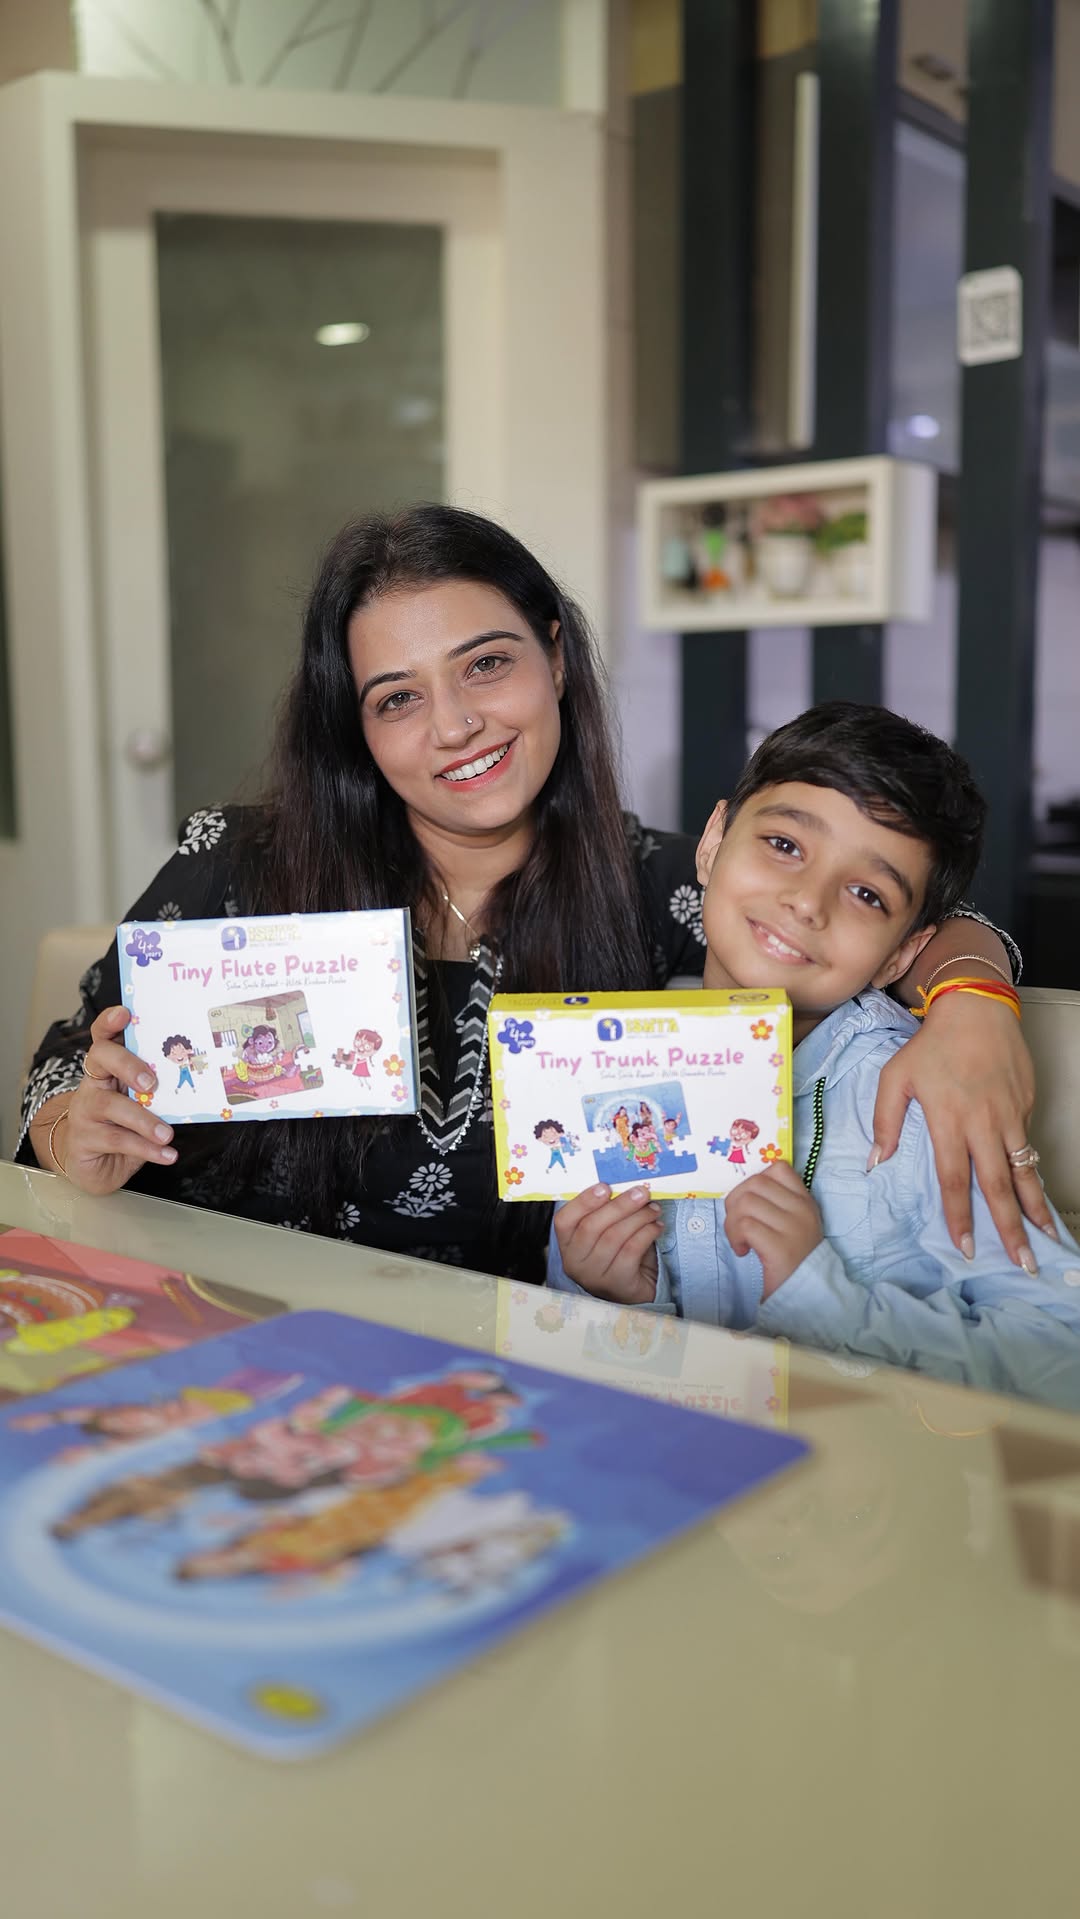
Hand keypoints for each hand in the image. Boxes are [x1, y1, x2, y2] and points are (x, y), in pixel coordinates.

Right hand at [30, 1006, 177, 1196]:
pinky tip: (167, 1154)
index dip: (109, 1023)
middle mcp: (93, 1084)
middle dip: (127, 1065)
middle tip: (151, 1083)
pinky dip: (146, 1149)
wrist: (95, 1165)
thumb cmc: (124, 1127)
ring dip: (143, 1120)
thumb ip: (159, 1089)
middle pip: (101, 1058)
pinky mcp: (83, 1140)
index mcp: (108, 1068)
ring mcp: (84, 1111)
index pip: (103, 1037)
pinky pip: (116, 1141)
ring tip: (167, 1134)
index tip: (124, 1014)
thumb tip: (196, 1077)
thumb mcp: (142, 1104)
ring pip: (110, 1106)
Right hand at [552, 1183, 661, 1303]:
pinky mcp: (617, 1283)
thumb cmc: (618, 1255)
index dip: (583, 1201)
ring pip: (614, 1237)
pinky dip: (647, 1233)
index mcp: (567, 1244)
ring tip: (653, 1209)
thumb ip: (606, 1213)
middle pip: (592, 1227)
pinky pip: (631, 1250)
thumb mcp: (605, 1233)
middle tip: (641, 1192)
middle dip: (619, 1205)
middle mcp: (575, 1262)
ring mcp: (594, 1275)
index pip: (564, 1220)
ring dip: (638, 1218)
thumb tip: (624, 1185)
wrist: (634, 1291)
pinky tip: (656, 1226)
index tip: (605, 1186)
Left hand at [724, 1163, 823, 1298]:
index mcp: (804, 1201)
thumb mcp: (793, 1224)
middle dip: (735, 1202)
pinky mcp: (779, 1247)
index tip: (751, 1204)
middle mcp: (801, 1210)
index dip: (754, 1181)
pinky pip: (745, 1226)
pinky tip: (744, 1251)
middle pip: (754, 1183)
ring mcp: (792, 1227)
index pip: (778, 1167)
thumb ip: (776, 1203)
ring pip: (746, 1203)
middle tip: (738, 1225)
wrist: (809, 1294)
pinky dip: (735, 1238)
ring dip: (732, 1223)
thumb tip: (743, 1190)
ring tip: (741, 1241)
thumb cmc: (794, 1259)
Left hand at [871, 993, 1051, 1270]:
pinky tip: (1035, 1197)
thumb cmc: (931, 1045)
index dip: (960, 1216)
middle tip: (1022, 1262)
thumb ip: (885, 1120)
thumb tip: (877, 1162)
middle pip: (997, 1186)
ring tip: (1045, 1240)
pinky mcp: (1026, 1107)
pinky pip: (1027, 1147)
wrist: (977, 1009)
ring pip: (1023, 1171)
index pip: (954, 1179)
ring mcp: (1010, 1116)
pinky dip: (1033, 1175)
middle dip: (1009, 1228)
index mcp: (949, 1120)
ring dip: (1034, 1208)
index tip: (965, 1247)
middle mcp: (984, 1124)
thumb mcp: (895, 1076)